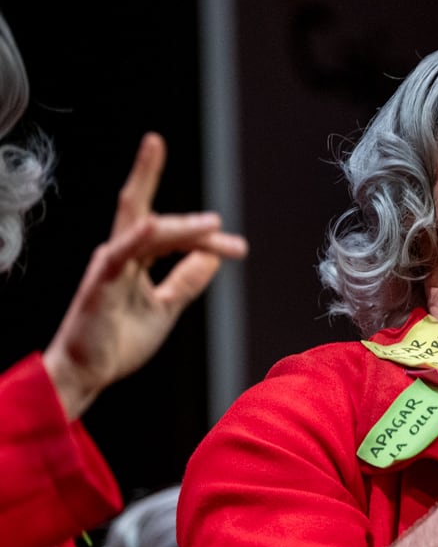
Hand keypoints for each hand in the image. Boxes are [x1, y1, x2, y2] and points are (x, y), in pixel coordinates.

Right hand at [43, 133, 247, 419]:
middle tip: (186, 176)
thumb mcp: (166, 307)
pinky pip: (121, 254)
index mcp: (135, 259)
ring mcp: (109, 265)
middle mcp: (120, 254)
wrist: (89, 372)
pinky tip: (153, 223)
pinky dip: (138, 237)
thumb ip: (186, 281)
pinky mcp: (100, 282)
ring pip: (145, 231)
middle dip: (150, 174)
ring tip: (213, 225)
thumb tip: (211, 258)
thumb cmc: (118, 340)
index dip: (203, 235)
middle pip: (142, 209)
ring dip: (181, 226)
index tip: (239, 248)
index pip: (170, 232)